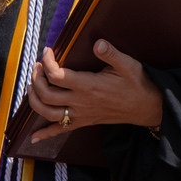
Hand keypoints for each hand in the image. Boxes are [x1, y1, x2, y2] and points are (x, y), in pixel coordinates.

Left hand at [27, 41, 162, 142]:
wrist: (147, 107)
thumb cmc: (137, 84)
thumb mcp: (128, 65)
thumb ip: (111, 54)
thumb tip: (98, 43)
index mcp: (89, 86)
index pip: (57, 75)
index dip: (47, 62)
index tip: (48, 51)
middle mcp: (81, 102)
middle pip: (46, 94)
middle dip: (36, 79)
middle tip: (37, 66)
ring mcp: (81, 114)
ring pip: (47, 112)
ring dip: (34, 100)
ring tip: (33, 86)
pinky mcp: (84, 122)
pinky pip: (61, 131)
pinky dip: (45, 134)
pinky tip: (33, 138)